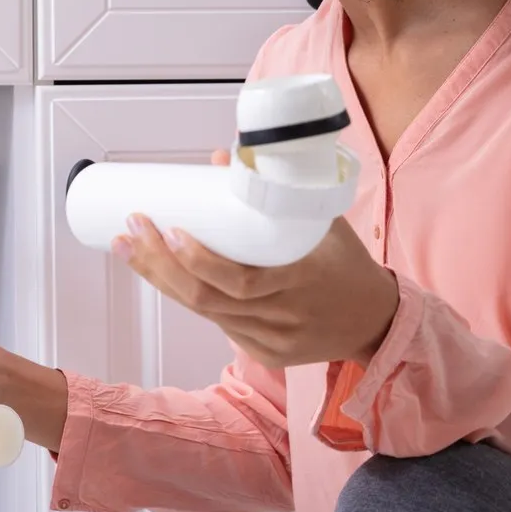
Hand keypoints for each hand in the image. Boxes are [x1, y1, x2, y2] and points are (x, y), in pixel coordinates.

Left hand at [116, 155, 398, 367]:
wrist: (379, 321)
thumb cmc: (348, 264)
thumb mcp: (320, 220)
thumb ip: (274, 190)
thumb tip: (220, 156)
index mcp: (300, 282)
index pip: (238, 280)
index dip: (197, 260)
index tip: (169, 229)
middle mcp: (283, 317)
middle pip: (206, 299)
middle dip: (159, 265)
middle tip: (132, 232)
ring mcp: (273, 341)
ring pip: (206, 314)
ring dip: (163, 281)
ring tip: (133, 250)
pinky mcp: (267, 355)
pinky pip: (221, 326)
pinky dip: (191, 298)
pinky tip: (164, 275)